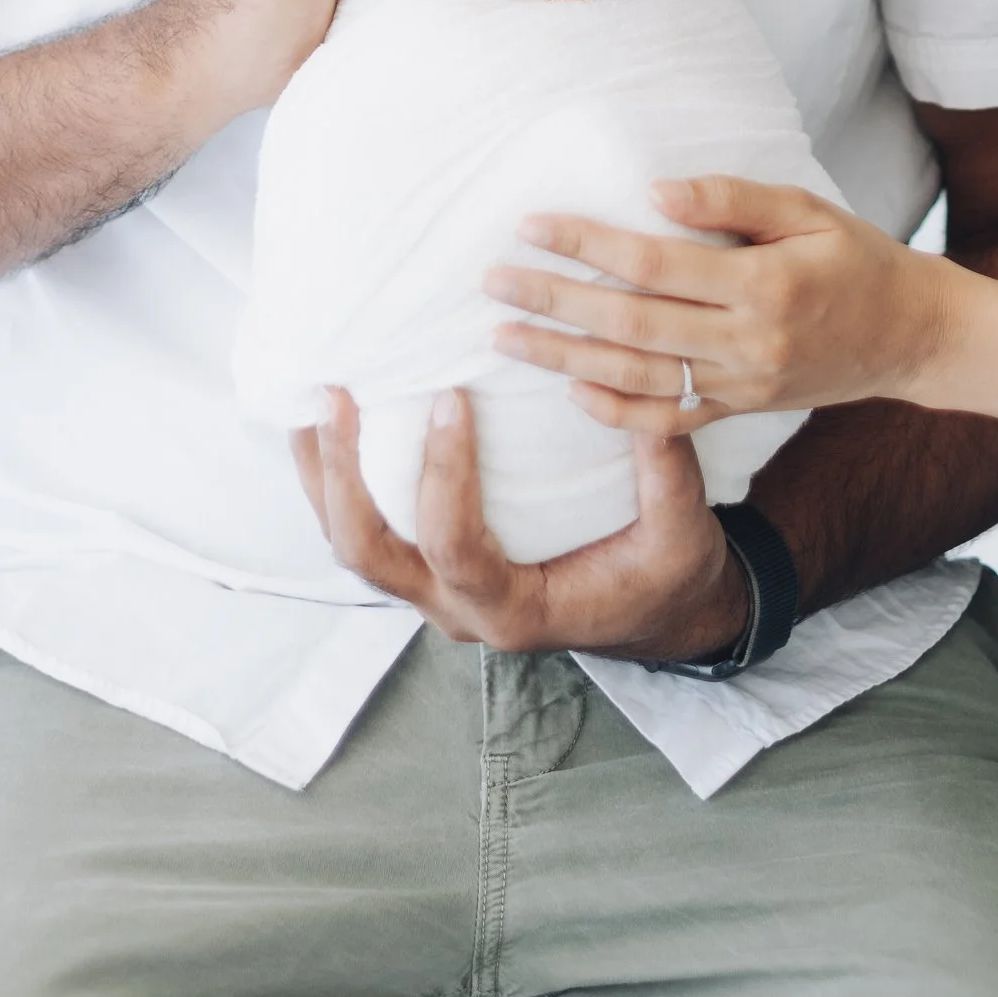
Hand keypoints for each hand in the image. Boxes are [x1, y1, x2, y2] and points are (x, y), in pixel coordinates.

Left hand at [290, 388, 751, 662]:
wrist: (655, 613)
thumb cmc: (666, 574)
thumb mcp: (683, 532)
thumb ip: (663, 467)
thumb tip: (621, 383)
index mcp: (515, 610)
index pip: (455, 550)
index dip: (443, 478)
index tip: (450, 398)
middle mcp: (459, 609)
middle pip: (370, 556)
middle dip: (342, 480)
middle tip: (338, 399)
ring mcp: (436, 592)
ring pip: (352, 547)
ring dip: (324, 478)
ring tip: (314, 401)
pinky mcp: (431, 566)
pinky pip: (367, 530)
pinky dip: (337, 481)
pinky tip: (329, 424)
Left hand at [483, 178, 957, 433]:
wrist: (910, 335)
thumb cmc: (856, 258)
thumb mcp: (807, 209)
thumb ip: (733, 198)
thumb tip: (656, 191)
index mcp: (763, 285)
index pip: (655, 263)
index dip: (588, 244)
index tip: (532, 224)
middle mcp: (748, 344)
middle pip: (630, 325)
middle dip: (554, 302)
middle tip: (493, 281)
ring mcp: (743, 387)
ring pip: (636, 380)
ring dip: (563, 360)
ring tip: (506, 337)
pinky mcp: (741, 412)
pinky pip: (668, 422)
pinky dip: (615, 412)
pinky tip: (570, 392)